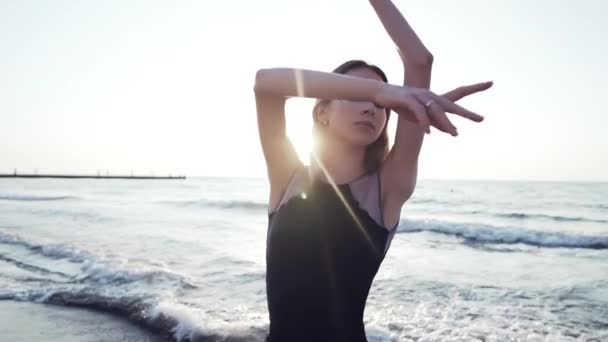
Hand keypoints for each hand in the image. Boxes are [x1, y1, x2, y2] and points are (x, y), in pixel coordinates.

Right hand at [374, 81, 491, 135]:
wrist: (381, 95)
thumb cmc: (402, 105)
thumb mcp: (420, 116)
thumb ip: (435, 122)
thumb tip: (450, 130)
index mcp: (436, 98)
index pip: (459, 93)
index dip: (475, 88)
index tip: (491, 82)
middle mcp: (431, 96)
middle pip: (452, 104)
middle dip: (466, 113)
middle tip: (481, 119)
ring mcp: (420, 96)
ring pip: (437, 111)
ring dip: (446, 123)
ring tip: (454, 134)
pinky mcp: (409, 100)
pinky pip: (419, 112)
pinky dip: (424, 122)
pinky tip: (429, 132)